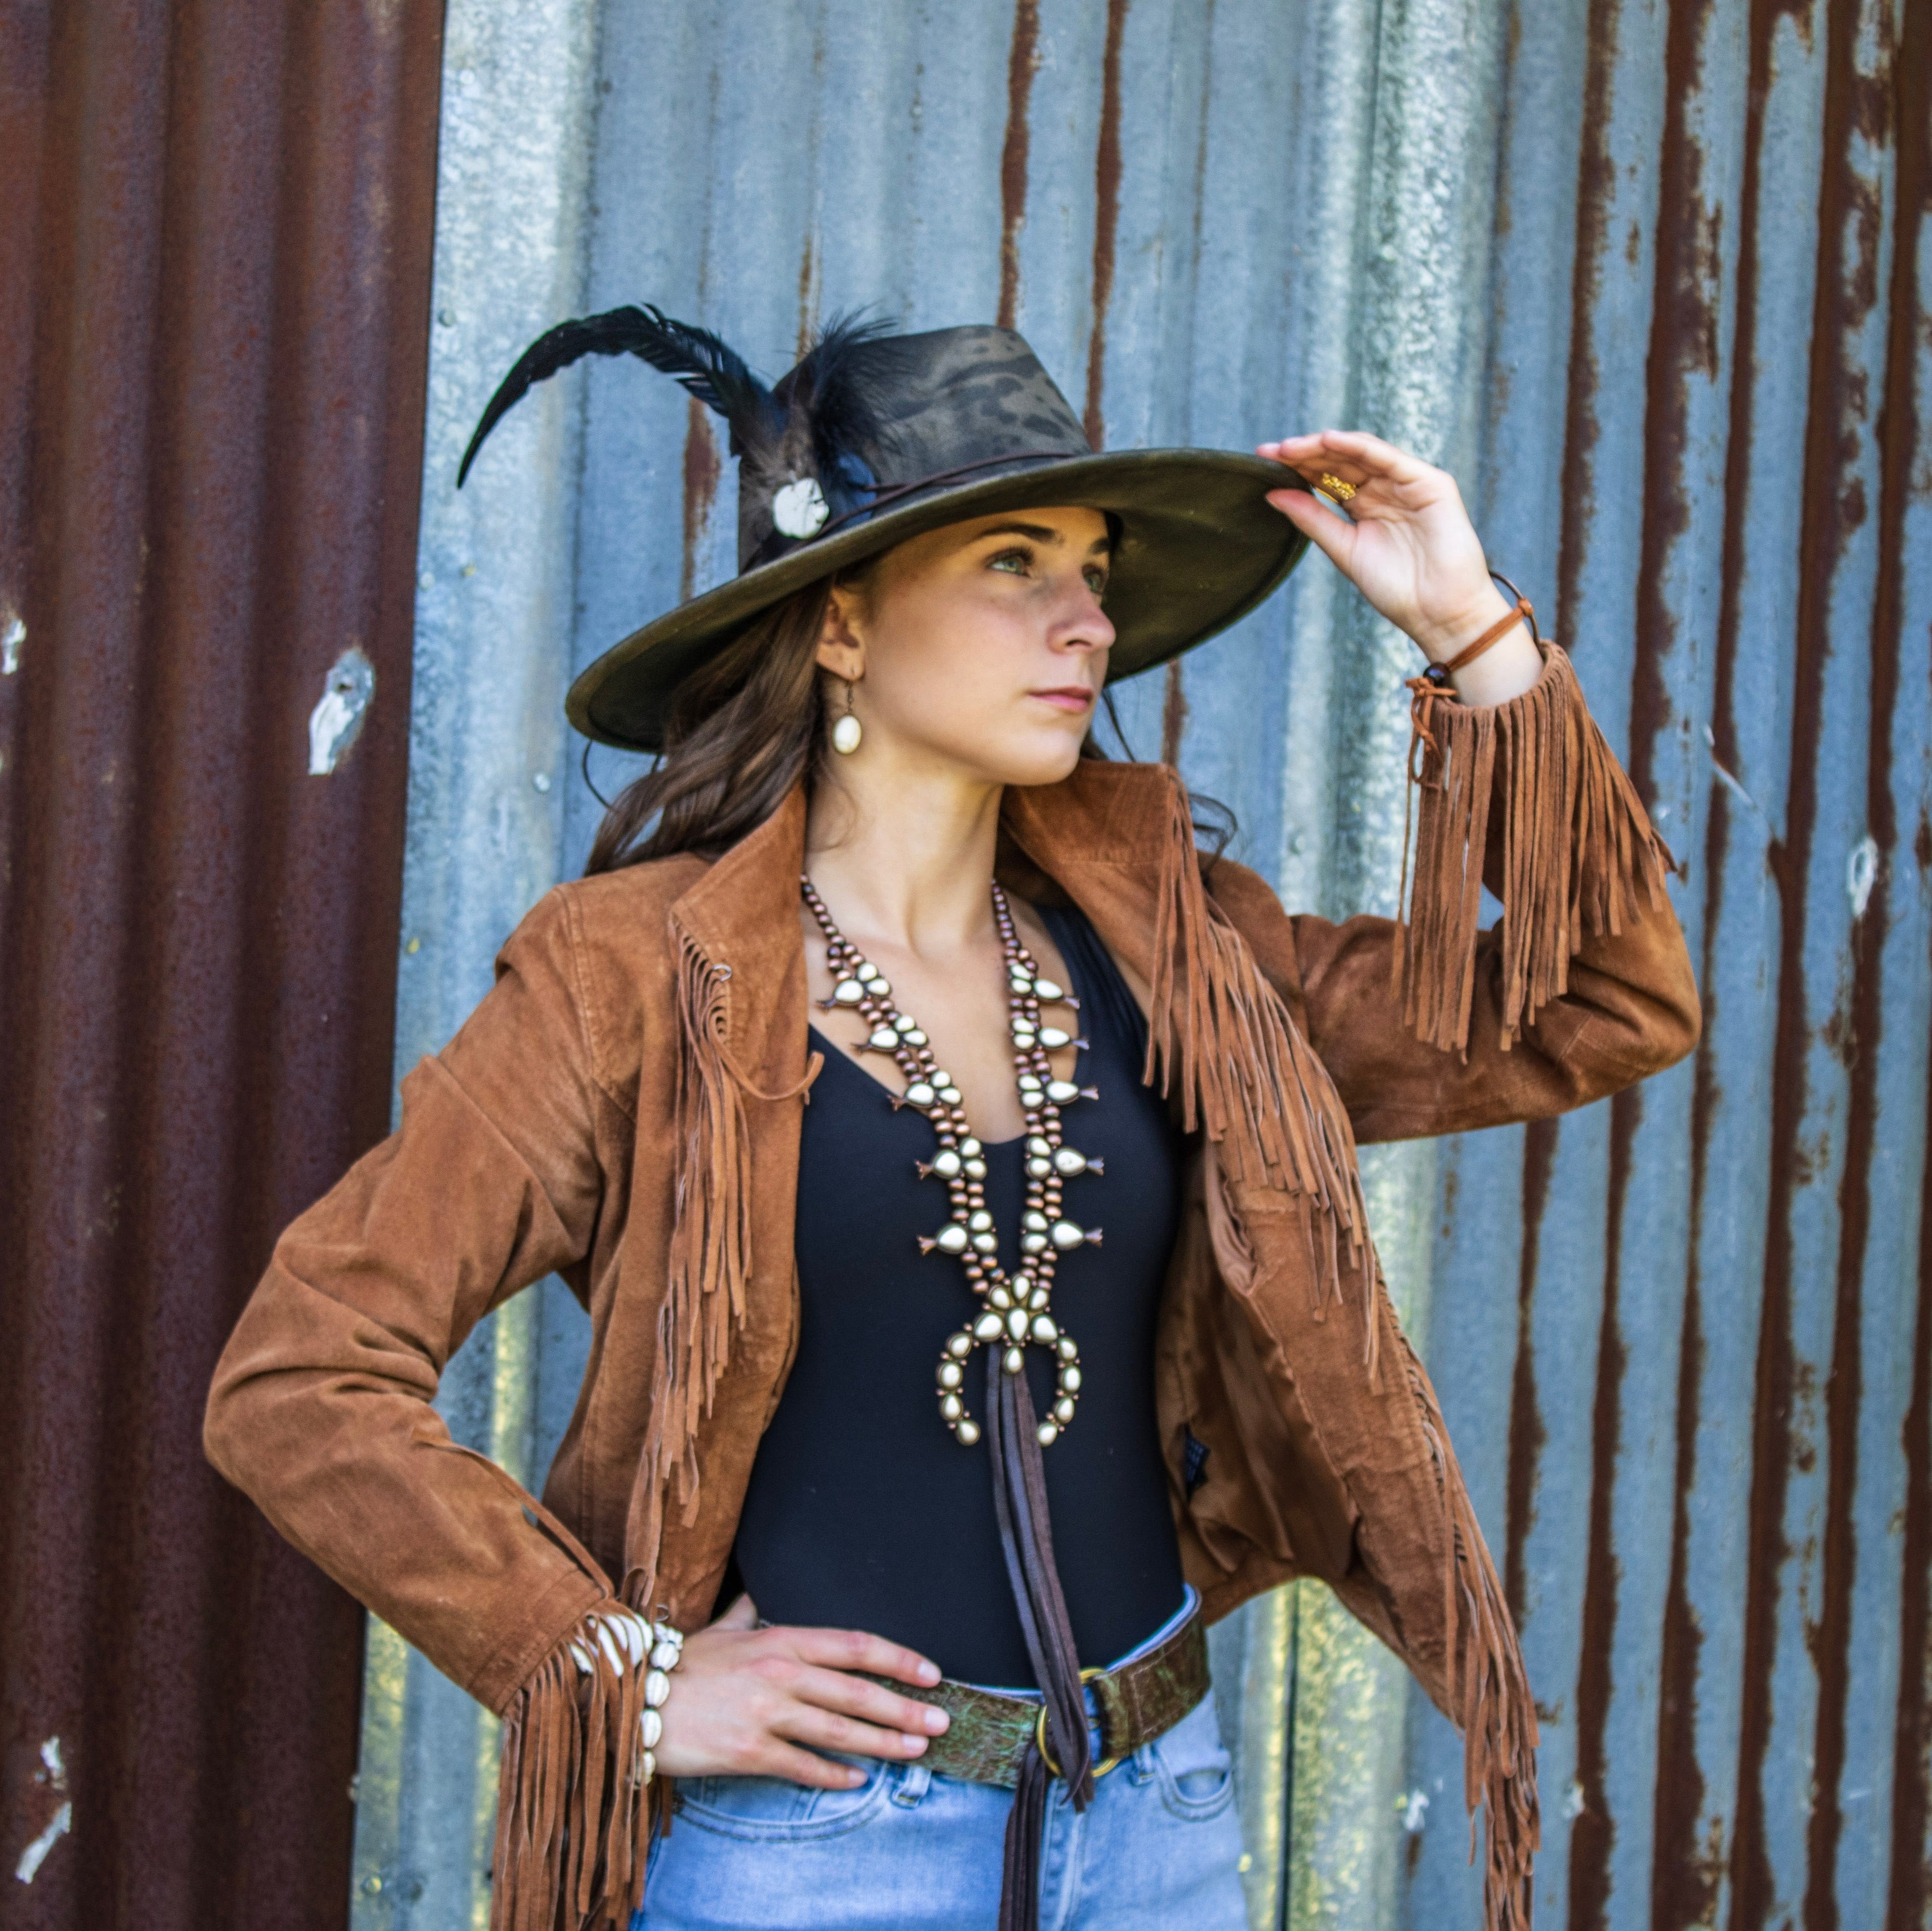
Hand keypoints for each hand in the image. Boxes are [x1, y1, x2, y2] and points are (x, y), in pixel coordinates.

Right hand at [652, 1593, 950, 1789]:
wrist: (635, 1701)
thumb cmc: (681, 1665)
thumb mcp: (721, 1629)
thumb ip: (747, 1611)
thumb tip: (756, 1591)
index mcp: (781, 1639)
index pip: (855, 1645)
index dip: (898, 1659)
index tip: (930, 1674)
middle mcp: (780, 1673)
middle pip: (858, 1692)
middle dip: (905, 1709)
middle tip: (940, 1723)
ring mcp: (766, 1714)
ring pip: (839, 1731)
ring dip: (883, 1743)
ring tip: (914, 1751)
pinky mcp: (750, 1752)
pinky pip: (803, 1765)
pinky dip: (834, 1775)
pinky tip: (857, 1781)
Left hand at [1256, 430, 1541, 706]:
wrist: (1438, 612)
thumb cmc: (1396, 588)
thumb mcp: (1343, 549)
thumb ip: (1311, 519)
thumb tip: (1272, 493)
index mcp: (1364, 505)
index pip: (1327, 477)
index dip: (1297, 468)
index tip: (1262, 462)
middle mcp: (1386, 489)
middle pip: (1340, 461)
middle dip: (1305, 454)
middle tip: (1270, 451)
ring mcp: (1408, 483)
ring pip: (1361, 454)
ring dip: (1325, 447)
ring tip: (1291, 447)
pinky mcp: (1430, 483)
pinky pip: (1390, 458)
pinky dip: (1360, 448)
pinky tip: (1329, 442)